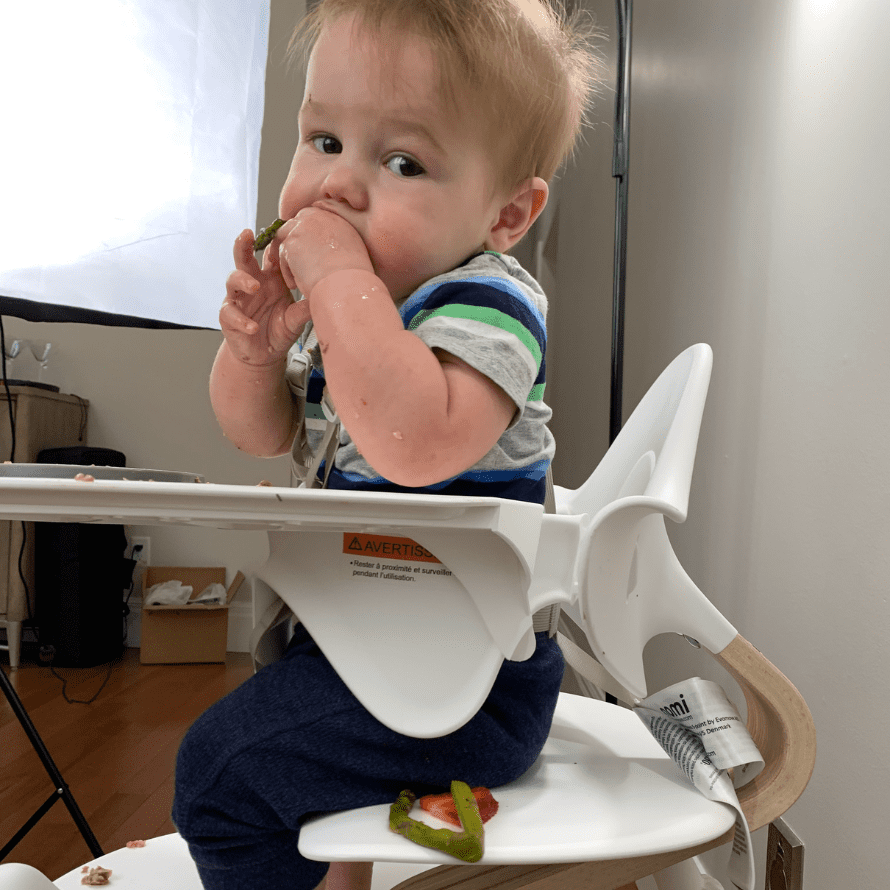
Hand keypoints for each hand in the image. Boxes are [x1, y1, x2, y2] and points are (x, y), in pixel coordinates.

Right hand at [219, 229, 311, 366]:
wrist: (265, 355)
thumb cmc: (279, 330)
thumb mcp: (296, 319)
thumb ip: (304, 309)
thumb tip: (321, 297)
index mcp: (271, 279)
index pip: (270, 257)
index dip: (274, 246)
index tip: (281, 235)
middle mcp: (253, 284)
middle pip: (244, 259)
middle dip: (243, 245)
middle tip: (247, 234)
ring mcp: (239, 299)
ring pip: (232, 280)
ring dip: (243, 280)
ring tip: (254, 286)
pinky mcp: (228, 317)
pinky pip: (230, 313)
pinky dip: (242, 320)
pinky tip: (253, 327)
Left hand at [276, 206, 373, 295]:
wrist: (346, 285)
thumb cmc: (352, 278)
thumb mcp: (352, 252)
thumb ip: (336, 244)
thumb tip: (324, 251)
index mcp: (335, 219)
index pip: (312, 218)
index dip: (306, 235)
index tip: (307, 251)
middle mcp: (319, 217)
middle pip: (295, 223)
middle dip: (292, 241)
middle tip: (294, 261)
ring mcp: (303, 227)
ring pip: (285, 238)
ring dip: (289, 257)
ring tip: (297, 277)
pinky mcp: (291, 242)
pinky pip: (282, 256)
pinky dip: (287, 272)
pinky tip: (296, 284)